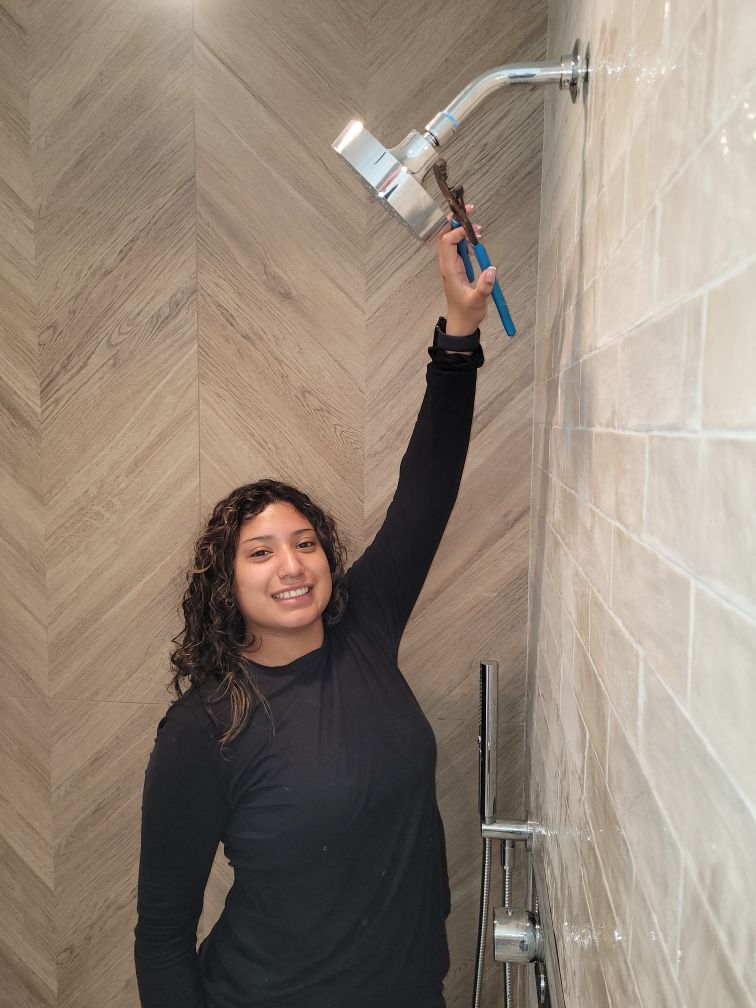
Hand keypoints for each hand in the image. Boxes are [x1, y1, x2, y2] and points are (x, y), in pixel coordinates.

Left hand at [435, 205, 496, 335]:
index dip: (458, 232)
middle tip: (469, 210)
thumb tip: (492, 269)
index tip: (473, 229)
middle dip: (455, 221)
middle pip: (444, 236)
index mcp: (449, 270)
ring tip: (476, 226)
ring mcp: (451, 266)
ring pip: (449, 240)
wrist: (461, 324)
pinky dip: (464, 239)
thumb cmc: (466, 314)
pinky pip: (456, 248)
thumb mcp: (477, 301)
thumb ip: (484, 286)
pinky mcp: (456, 268)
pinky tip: (475, 239)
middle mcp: (447, 265)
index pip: (447, 243)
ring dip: (460, 229)